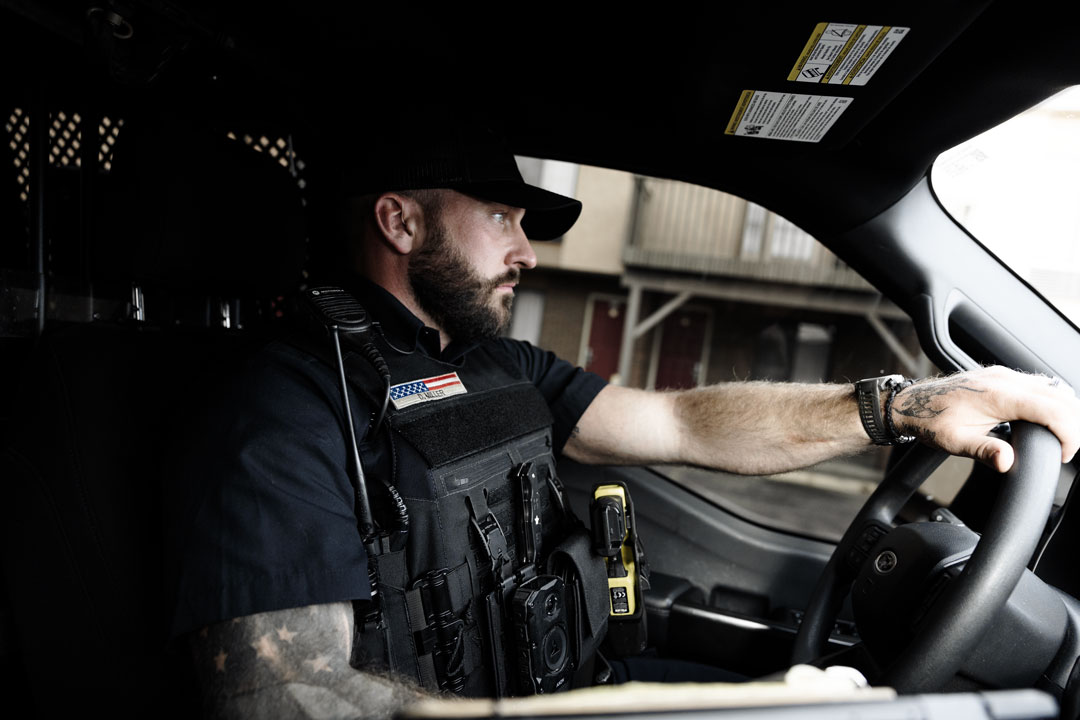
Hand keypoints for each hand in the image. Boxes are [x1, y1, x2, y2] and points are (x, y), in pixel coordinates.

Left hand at [890, 366, 1079, 471]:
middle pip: (1060, 398)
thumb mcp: (956, 442)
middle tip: (1065, 451)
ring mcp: (1004, 375)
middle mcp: (1006, 379)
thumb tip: (1007, 462)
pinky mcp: (1001, 376)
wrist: (911, 403)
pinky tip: (1047, 420)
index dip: (1068, 434)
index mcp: (999, 395)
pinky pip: (1039, 385)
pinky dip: (1052, 402)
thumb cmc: (931, 421)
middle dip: (1072, 426)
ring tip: (1059, 438)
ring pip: (1053, 388)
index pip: (1053, 410)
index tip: (1064, 455)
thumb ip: (984, 452)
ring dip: (1065, 412)